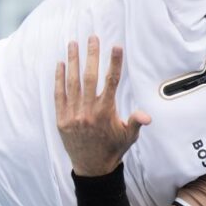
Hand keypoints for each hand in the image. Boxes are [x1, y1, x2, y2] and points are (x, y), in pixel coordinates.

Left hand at [54, 36, 150, 176]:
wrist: (92, 168)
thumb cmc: (113, 148)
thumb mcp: (129, 136)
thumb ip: (136, 122)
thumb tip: (146, 117)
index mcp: (106, 112)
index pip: (111, 82)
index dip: (114, 63)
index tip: (115, 46)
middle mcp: (88, 111)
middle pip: (90, 77)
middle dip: (92, 55)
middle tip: (92, 37)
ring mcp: (73, 115)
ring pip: (72, 83)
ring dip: (73, 61)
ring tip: (73, 43)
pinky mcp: (62, 119)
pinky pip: (59, 95)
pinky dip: (59, 79)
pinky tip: (60, 64)